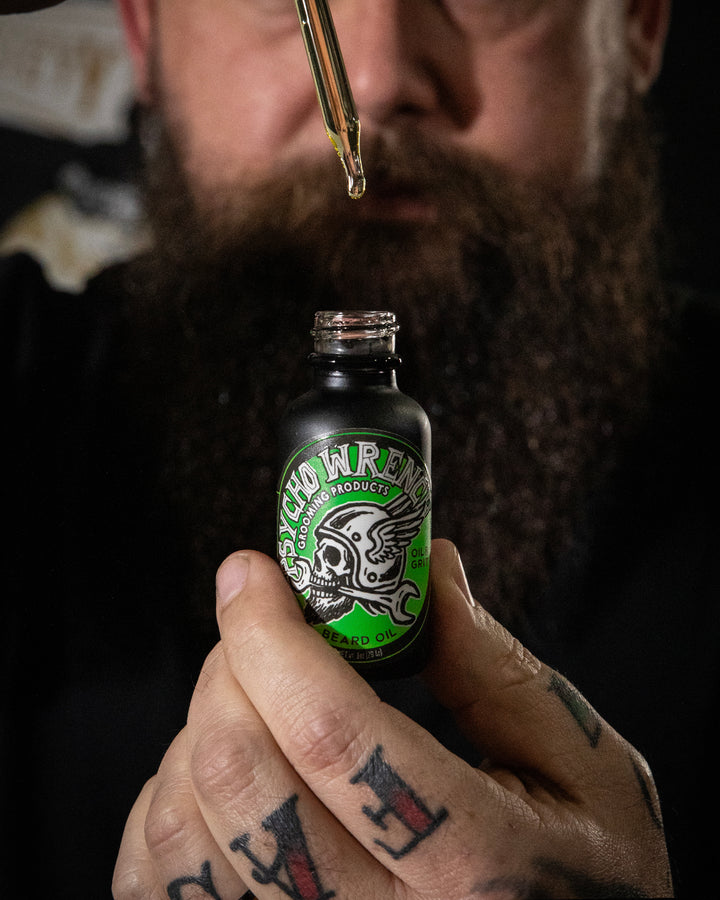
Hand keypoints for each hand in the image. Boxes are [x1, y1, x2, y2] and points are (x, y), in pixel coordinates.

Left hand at [112, 539, 671, 898]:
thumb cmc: (589, 872)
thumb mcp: (584, 764)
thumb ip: (496, 668)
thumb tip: (425, 567)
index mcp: (478, 864)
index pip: (335, 735)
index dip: (271, 635)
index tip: (249, 573)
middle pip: (242, 778)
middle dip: (227, 668)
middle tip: (254, 625)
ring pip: (187, 834)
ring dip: (195, 731)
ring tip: (246, 697)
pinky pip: (162, 885)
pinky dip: (165, 806)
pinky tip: (218, 770)